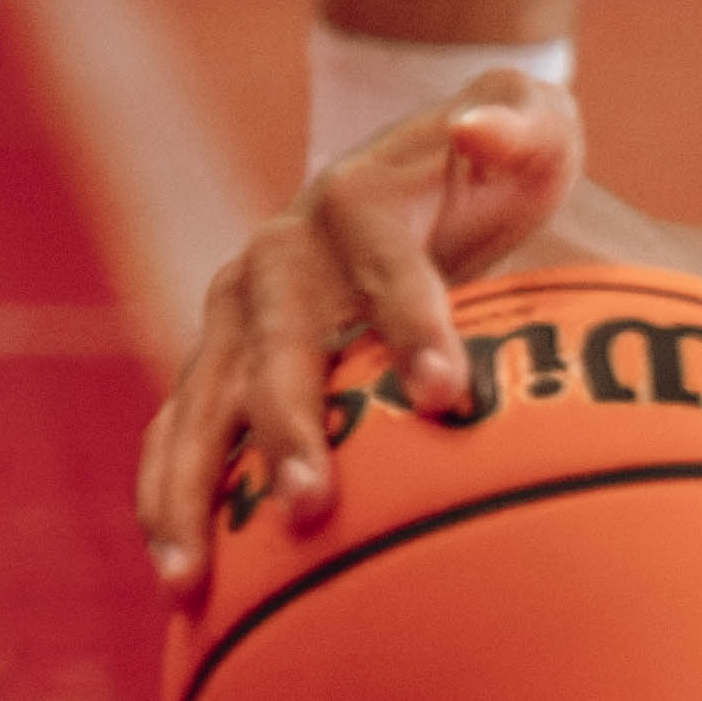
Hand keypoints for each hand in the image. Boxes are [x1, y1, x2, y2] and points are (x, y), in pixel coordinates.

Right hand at [139, 74, 588, 589]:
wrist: (425, 169)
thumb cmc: (499, 161)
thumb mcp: (530, 125)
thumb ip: (519, 124)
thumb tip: (477, 125)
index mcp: (356, 200)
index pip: (385, 261)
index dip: (411, 322)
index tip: (447, 394)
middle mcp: (280, 256)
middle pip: (279, 341)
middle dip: (290, 424)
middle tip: (312, 505)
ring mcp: (239, 312)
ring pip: (207, 397)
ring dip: (196, 484)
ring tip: (193, 572)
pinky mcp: (222, 360)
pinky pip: (182, 430)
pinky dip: (171, 497)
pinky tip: (180, 576)